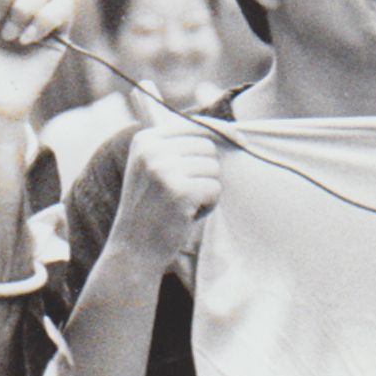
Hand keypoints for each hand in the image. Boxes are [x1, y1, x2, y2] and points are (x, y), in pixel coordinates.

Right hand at [112, 124, 220, 269]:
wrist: (133, 250)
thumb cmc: (151, 210)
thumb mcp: (155, 169)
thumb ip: (179, 147)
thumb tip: (230, 131)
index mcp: (145, 140)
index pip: (195, 125)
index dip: (221, 132)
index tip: (241, 140)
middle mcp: (152, 150)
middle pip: (207, 146)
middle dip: (205, 172)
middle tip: (182, 194)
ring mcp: (164, 170)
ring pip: (213, 169)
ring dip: (206, 190)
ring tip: (181, 205)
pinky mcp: (180, 191)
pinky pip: (215, 189)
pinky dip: (208, 205)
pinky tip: (186, 215)